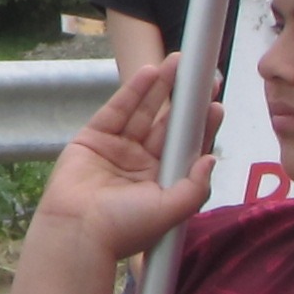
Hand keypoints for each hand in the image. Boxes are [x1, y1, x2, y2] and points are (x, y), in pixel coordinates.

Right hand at [31, 57, 217, 264]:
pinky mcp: (94, 138)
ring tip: (177, 61)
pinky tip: (150, 72)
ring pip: (144, 112)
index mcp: (162, 181)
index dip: (201, 126)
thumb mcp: (171, 211)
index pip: (186, 147)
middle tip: (200, 74)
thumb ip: (195, 187)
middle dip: (183, 99)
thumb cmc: (124, 228)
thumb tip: (211, 160)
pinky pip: (117, 110)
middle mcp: (141, 163)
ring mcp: (117, 149)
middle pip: (166, 124)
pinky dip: (134, 90)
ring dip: (161, 86)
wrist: (78, 232)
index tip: (215, 105)